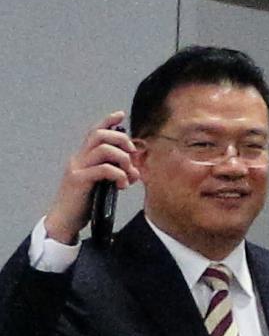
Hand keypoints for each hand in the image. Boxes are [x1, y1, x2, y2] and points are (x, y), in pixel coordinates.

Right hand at [41, 113, 130, 243]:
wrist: (65, 220)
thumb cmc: (85, 202)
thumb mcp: (102, 183)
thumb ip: (115, 172)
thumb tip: (136, 169)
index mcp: (83, 157)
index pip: (94, 132)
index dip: (107, 121)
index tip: (120, 114)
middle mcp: (78, 158)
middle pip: (100, 135)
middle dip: (122, 140)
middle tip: (133, 154)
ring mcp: (77, 168)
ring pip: (104, 149)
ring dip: (123, 159)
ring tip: (129, 175)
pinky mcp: (78, 180)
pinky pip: (103, 169)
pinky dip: (118, 174)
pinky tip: (123, 185)